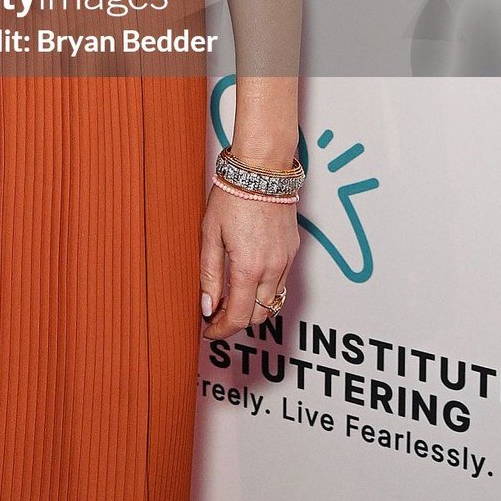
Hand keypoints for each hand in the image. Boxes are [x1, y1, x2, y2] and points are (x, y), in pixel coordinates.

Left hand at [200, 183, 299, 339]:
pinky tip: (247, 279)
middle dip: (236, 322)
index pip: (238, 317)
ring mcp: (286, 260)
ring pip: (272, 301)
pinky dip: (264, 290)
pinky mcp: (293, 250)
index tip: (209, 331)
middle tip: (215, 316)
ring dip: (252, 308)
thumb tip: (207, 306)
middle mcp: (272, 268)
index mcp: (249, 268)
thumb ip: (209, 274)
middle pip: (258, 316)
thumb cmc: (231, 195)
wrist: (262, 169)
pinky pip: (280, 282)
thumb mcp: (210, 234)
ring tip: (229, 298)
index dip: (222, 330)